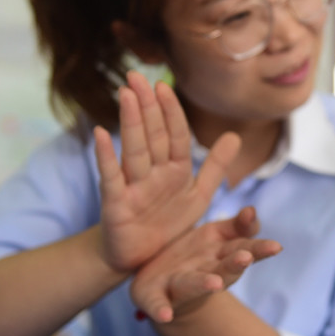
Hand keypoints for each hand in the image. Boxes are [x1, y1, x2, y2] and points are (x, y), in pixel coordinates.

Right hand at [94, 71, 237, 272]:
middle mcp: (152, 173)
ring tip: (125, 94)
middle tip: (135, 76)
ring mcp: (133, 186)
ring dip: (130, 122)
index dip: (170, 111)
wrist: (140, 260)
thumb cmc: (167, 222)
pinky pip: (111, 177)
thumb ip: (215, 166)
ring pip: (134, 150)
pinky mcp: (116, 204)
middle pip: (152, 135)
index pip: (174, 134)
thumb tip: (234, 135)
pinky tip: (100, 134)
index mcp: (174, 169)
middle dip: (146, 106)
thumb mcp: (198, 194)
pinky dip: (106, 156)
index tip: (163, 85)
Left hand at [131, 206, 281, 322]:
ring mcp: (180, 285)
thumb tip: (253, 211)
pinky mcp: (155, 296)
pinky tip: (166, 316)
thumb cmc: (194, 256)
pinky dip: (161, 310)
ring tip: (215, 283)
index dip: (259, 249)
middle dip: (235, 265)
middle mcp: (206, 272)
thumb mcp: (217, 237)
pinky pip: (157, 304)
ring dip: (205, 284)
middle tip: (246, 258)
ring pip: (194, 284)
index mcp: (221, 255)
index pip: (245, 249)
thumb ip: (238, 226)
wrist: (159, 280)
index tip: (276, 247)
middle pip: (224, 269)